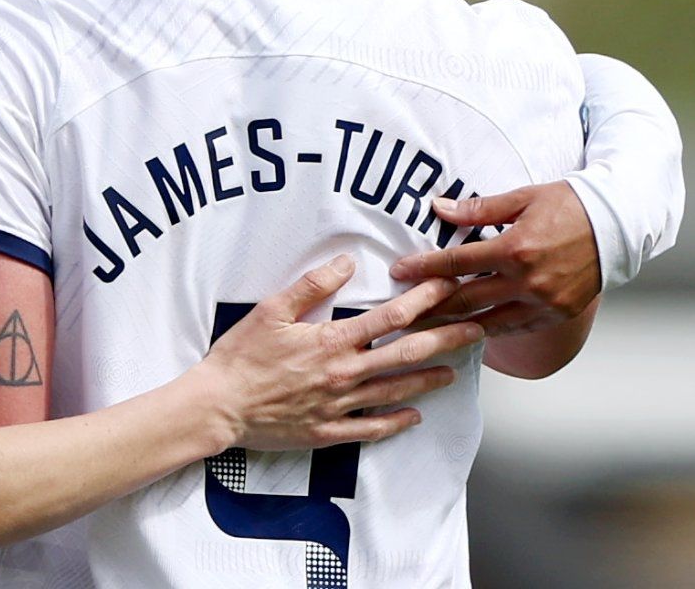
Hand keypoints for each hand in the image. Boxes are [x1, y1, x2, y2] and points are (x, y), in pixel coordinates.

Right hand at [201, 256, 481, 451]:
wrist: (218, 406)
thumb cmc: (239, 356)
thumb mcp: (270, 311)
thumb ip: (311, 286)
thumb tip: (346, 262)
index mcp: (331, 341)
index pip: (391, 317)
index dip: (425, 299)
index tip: (449, 286)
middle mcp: (344, 373)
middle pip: (407, 354)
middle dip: (446, 339)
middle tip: (476, 329)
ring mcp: (339, 405)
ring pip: (396, 391)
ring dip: (430, 379)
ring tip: (455, 370)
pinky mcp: (329, 431)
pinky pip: (373, 428)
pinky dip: (397, 422)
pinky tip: (415, 416)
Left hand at [389, 184, 602, 336]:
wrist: (617, 224)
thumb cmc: (568, 205)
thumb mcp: (521, 198)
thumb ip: (478, 209)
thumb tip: (439, 208)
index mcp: (515, 249)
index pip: (456, 262)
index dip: (423, 268)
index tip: (398, 271)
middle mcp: (528, 281)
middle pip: (466, 299)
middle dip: (429, 306)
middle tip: (401, 311)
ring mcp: (545, 302)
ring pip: (488, 322)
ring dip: (456, 326)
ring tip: (426, 329)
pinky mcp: (558, 314)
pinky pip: (516, 329)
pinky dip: (492, 330)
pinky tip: (470, 331)